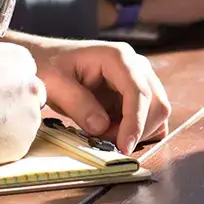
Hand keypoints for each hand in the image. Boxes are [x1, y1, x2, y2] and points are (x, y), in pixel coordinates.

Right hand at [0, 0, 45, 168]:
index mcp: (21, 60)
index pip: (22, 69)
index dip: (1, 79)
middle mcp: (32, 86)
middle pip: (27, 94)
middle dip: (9, 100)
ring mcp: (30, 117)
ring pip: (23, 119)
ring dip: (6, 121)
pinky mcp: (22, 145)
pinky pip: (16, 143)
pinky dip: (2, 142)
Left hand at [15, 37, 170, 154]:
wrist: (46, 59)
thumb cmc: (49, 66)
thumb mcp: (54, 84)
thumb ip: (78, 104)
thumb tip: (102, 127)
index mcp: (117, 57)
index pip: (139, 91)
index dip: (135, 122)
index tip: (123, 147)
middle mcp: (135, 65)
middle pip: (156, 103)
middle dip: (137, 129)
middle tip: (105, 142)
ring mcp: (138, 78)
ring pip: (157, 112)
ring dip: (137, 131)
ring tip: (105, 134)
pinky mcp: (135, 93)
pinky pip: (150, 117)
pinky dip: (138, 131)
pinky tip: (113, 132)